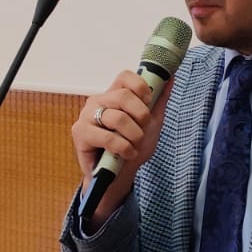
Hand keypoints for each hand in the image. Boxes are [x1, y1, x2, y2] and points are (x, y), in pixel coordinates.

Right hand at [71, 71, 172, 220]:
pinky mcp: (80, 133)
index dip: (140, 86)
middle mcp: (98, 101)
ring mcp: (87, 116)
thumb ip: (159, 100)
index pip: (125, 77)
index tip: (149, 100)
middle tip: (144, 128)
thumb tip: (172, 78)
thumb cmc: (133, 147)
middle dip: (141, 114)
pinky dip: (123, 147)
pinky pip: (107, 137)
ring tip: (135, 145)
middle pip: (123, 95)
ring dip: (134, 135)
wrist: (119, 175)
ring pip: (117, 117)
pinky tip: (127, 153)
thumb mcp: (152, 123)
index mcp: (114, 95)